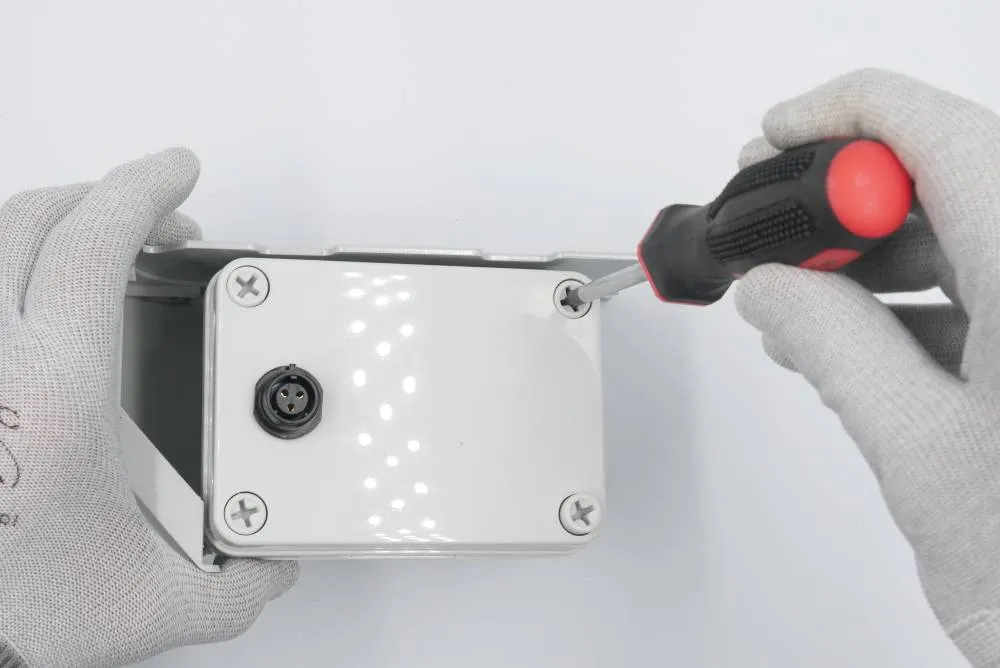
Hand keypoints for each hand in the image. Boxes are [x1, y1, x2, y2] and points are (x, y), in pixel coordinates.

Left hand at [0, 149, 297, 667]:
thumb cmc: (19, 612)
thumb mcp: (156, 605)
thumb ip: (239, 584)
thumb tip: (273, 560)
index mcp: (53, 397)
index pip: (92, 248)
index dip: (143, 189)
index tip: (180, 172)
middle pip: (33, 222)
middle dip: (107, 196)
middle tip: (161, 215)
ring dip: (57, 227)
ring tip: (106, 244)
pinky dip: (13, 271)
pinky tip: (44, 302)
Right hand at [734, 68, 999, 665]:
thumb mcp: (920, 451)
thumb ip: (834, 347)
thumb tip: (772, 288)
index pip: (931, 129)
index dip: (837, 120)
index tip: (774, 146)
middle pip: (948, 174)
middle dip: (845, 199)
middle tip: (775, 238)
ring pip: (965, 231)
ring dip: (875, 255)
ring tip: (798, 298)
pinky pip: (983, 285)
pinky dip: (913, 299)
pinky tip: (855, 334)